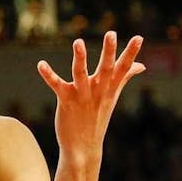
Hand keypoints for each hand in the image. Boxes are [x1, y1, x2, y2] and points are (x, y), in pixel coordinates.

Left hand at [37, 32, 144, 162]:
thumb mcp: (112, 95)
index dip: (131, 53)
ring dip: (80, 59)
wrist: (84, 146)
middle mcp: (98, 91)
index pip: (123, 68)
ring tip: (78, 42)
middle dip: (108, 51)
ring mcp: (82, 96)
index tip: (139, 37)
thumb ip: (125, 77)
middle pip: (105, 69)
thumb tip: (141, 65)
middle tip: (111, 34)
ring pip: (81, 74)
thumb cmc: (98, 117)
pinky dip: (49, 75)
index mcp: (110, 89)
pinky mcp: (66, 101)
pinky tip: (41, 64)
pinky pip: (57, 85)